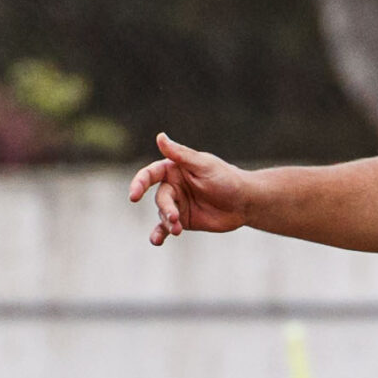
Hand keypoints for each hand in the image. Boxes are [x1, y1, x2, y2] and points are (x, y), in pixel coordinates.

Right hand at [128, 133, 254, 245]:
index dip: (139, 184)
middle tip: (175, 218)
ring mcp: (176, 204)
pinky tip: (156, 241)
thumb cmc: (226, 179)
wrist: (244, 202)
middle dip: (166, 209)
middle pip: (160, 198)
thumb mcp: (204, 165)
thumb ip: (181, 154)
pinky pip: (166, 227)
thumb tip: (160, 136)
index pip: (150, 175)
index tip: (134, 196)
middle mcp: (172, 186)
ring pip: (163, 214)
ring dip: (168, 223)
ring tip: (177, 230)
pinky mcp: (182, 220)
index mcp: (173, 169)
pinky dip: (160, 234)